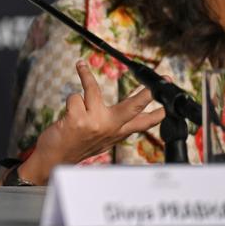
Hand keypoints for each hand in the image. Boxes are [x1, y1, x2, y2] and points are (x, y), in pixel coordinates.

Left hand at [21, 60, 165, 183]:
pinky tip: (66, 114)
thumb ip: (115, 126)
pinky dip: (69, 101)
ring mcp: (95, 124)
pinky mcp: (79, 119)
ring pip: (94, 90)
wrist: (53, 159)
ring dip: (85, 75)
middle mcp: (110, 129)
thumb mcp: (101, 139)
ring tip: (81, 66)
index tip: (170, 104)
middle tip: (154, 84)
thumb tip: (134, 111)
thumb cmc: (76, 144)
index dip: (158, 113)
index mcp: (117, 133)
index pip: (143, 123)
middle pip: (133, 107)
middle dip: (145, 94)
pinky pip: (75, 96)